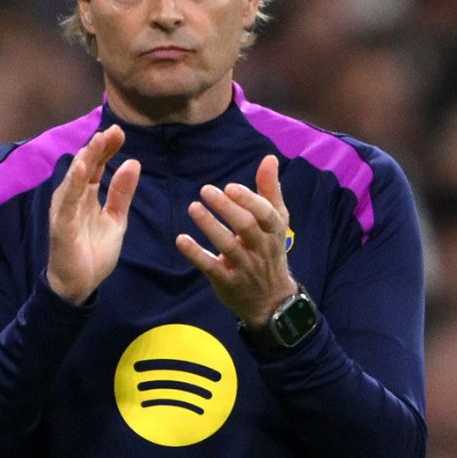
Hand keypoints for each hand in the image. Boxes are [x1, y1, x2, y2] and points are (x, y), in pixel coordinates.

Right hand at [46, 125, 140, 303]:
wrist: (80, 284)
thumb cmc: (93, 251)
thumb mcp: (116, 219)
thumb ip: (122, 193)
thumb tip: (133, 162)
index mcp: (86, 195)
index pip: (97, 165)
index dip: (107, 149)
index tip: (120, 132)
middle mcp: (73, 197)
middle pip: (85, 166)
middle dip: (98, 147)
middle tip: (114, 130)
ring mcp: (65, 209)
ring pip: (75, 178)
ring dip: (86, 158)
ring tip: (98, 140)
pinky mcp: (61, 223)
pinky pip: (67, 200)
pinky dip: (72, 182)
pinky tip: (80, 168)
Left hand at [177, 154, 297, 326]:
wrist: (271, 298)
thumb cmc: (269, 249)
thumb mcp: (276, 221)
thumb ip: (269, 190)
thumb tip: (269, 158)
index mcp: (274, 231)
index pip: (266, 214)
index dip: (248, 200)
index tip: (230, 186)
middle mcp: (261, 249)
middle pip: (245, 227)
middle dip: (226, 208)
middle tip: (206, 190)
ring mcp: (244, 267)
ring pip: (227, 246)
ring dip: (209, 225)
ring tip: (193, 207)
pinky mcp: (227, 281)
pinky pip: (210, 267)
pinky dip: (195, 254)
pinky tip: (180, 239)